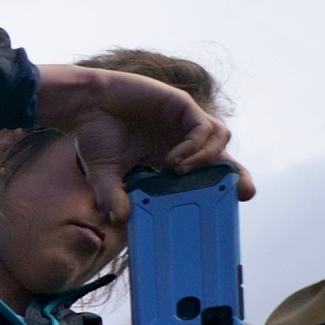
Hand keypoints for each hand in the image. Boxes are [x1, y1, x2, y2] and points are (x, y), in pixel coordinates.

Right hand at [32, 61, 246, 194]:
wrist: (83, 105)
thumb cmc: (93, 136)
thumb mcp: (103, 174)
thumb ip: (112, 195)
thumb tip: (121, 219)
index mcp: (169, 155)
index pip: (206, 170)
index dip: (222, 184)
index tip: (232, 202)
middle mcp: (182, 138)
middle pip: (224, 154)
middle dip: (236, 173)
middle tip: (242, 192)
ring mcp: (183, 120)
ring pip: (220, 137)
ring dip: (206, 158)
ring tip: (180, 172)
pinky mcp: (180, 104)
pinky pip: (202, 127)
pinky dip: (193, 146)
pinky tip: (173, 159)